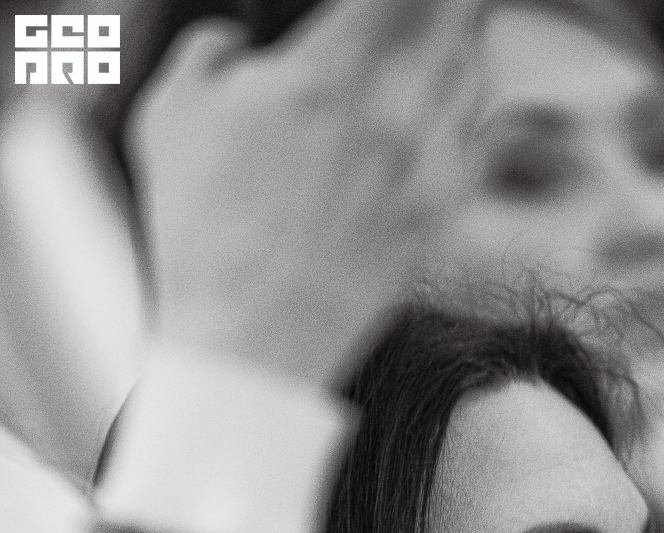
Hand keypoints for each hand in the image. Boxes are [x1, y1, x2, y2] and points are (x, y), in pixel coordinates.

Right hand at [126, 0, 478, 385]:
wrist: (251, 348)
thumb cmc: (204, 242)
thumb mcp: (170, 119)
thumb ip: (209, 53)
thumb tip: (235, 41)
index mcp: (325, 76)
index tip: (380, 0)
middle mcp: (391, 117)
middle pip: (449, 19)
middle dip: (433, 7)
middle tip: (415, 10)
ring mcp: (424, 173)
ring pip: (470, 76)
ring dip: (452, 48)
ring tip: (428, 46)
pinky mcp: (438, 221)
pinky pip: (474, 145)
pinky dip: (463, 118)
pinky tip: (437, 119)